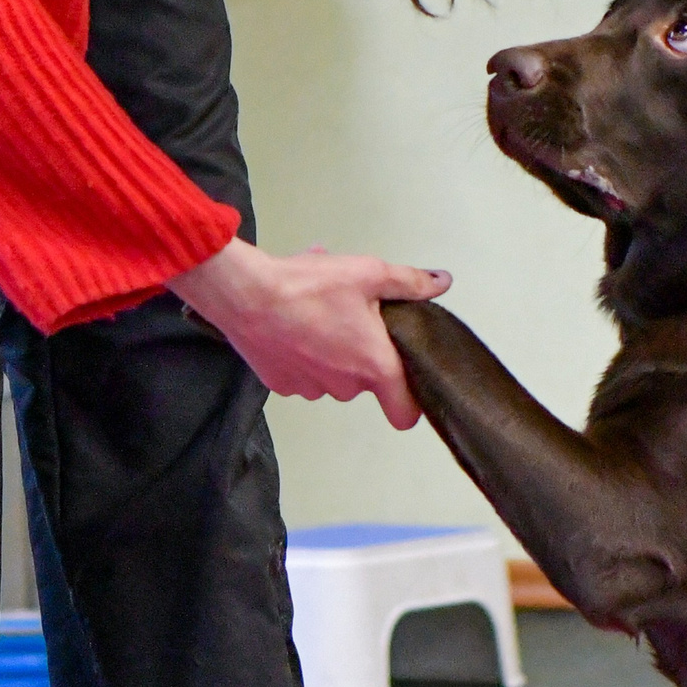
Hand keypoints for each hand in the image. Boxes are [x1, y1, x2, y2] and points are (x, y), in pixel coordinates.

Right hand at [171, 238, 447, 427]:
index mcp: (374, 366)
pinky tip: (295, 325)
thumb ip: (410, 282)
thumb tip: (441, 283)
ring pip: (333, 377)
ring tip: (319, 313)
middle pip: (366, 382)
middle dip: (363, 353)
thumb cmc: (307, 287)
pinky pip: (304, 375)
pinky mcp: (282, 385)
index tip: (406, 384)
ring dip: (332, 352)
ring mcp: (311, 389)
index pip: (405, 413)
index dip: (411, 403)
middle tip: (352, 317)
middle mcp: (345, 386)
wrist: (245, 295)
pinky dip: (304, 355)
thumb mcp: (369, 273)